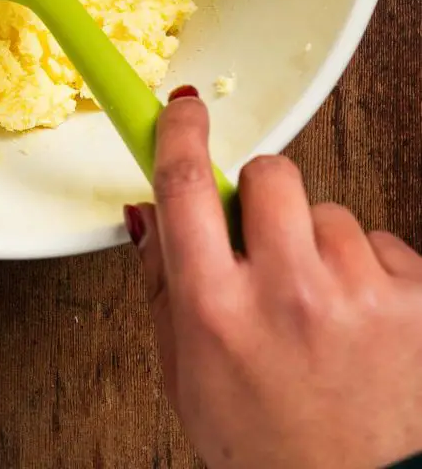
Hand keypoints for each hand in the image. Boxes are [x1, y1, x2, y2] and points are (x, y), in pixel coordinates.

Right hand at [125, 90, 421, 468]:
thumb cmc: (263, 444)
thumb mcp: (184, 370)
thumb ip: (161, 282)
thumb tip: (148, 211)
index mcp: (215, 308)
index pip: (187, 186)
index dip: (182, 132)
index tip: (185, 108)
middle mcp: (286, 293)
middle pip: (269, 174)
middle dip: (260, 192)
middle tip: (264, 236)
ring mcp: (356, 295)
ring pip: (328, 211)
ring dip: (318, 243)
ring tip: (319, 304)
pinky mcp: (413, 301)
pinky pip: (381, 242)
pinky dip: (366, 270)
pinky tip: (358, 319)